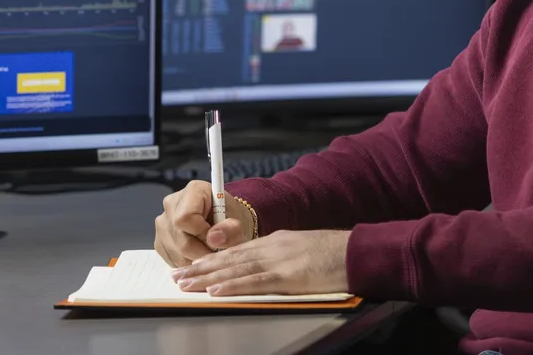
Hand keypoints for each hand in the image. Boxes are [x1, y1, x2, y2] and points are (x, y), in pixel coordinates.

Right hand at [154, 180, 254, 266]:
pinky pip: (173, 260)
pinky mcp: (159, 241)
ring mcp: (162, 224)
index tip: (217, 237)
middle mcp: (172, 204)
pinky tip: (200, 254)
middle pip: (181, 240)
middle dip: (202, 251)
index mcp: (193, 191)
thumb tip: (214, 238)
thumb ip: (231, 230)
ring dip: (197, 260)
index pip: (185, 217)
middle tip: (218, 251)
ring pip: (177, 253)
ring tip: (210, 252)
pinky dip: (189, 263)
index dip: (202, 233)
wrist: (225, 225)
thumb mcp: (239, 223)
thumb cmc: (231, 219)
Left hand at [168, 229, 350, 296]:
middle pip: (229, 259)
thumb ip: (279, 256)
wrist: (355, 251)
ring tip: (186, 285)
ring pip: (236, 270)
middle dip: (200, 268)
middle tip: (177, 277)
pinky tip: (216, 291)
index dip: (211, 260)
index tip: (191, 267)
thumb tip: (262, 268)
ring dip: (208, 278)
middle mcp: (270, 248)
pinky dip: (233, 286)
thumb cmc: (333, 253)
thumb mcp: (300, 248)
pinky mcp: (288, 276)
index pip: (235, 252)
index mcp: (273, 242)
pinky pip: (255, 282)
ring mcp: (278, 261)